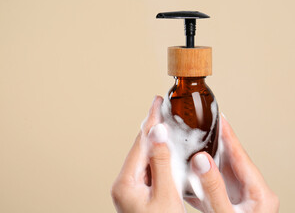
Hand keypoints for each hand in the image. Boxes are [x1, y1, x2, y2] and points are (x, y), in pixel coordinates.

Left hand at [111, 96, 184, 212]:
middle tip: (161, 106)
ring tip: (164, 121)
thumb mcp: (165, 197)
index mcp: (126, 183)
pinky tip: (165, 147)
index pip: (141, 142)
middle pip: (140, 147)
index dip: (151, 119)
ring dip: (155, 139)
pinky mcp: (140, 194)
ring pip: (145, 156)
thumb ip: (161, 163)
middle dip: (152, 126)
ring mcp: (131, 189)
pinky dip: (158, 154)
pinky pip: (149, 167)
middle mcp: (125, 184)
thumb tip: (157, 132)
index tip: (157, 101)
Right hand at [186, 115, 278, 212]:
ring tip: (191, 151)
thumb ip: (214, 188)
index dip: (228, 135)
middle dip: (213, 146)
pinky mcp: (231, 209)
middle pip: (230, 163)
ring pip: (221, 176)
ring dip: (204, 166)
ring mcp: (242, 202)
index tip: (219, 117)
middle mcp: (253, 195)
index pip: (241, 155)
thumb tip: (202, 160)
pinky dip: (201, 185)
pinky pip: (215, 191)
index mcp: (259, 194)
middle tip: (200, 129)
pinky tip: (188, 183)